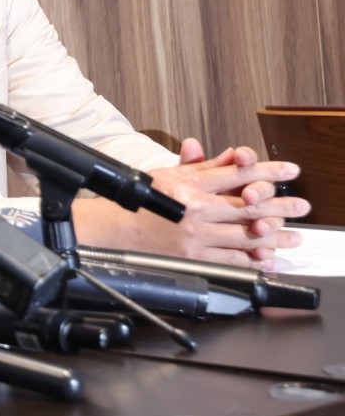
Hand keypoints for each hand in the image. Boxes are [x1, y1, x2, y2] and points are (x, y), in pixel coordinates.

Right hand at [73, 138, 309, 269]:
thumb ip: (203, 166)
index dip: (267, 170)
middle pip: (248, 206)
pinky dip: (254, 260)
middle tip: (301, 206)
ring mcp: (196, 235)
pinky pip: (232, 259)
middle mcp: (195, 209)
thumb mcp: (169, 175)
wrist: (115, 230)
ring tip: (293, 236)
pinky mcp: (194, 256)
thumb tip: (231, 155)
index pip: (237, 173)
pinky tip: (268, 259)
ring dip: (274, 236)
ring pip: (245, 235)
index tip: (289, 170)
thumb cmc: (141, 202)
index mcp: (190, 184)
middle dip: (280, 205)